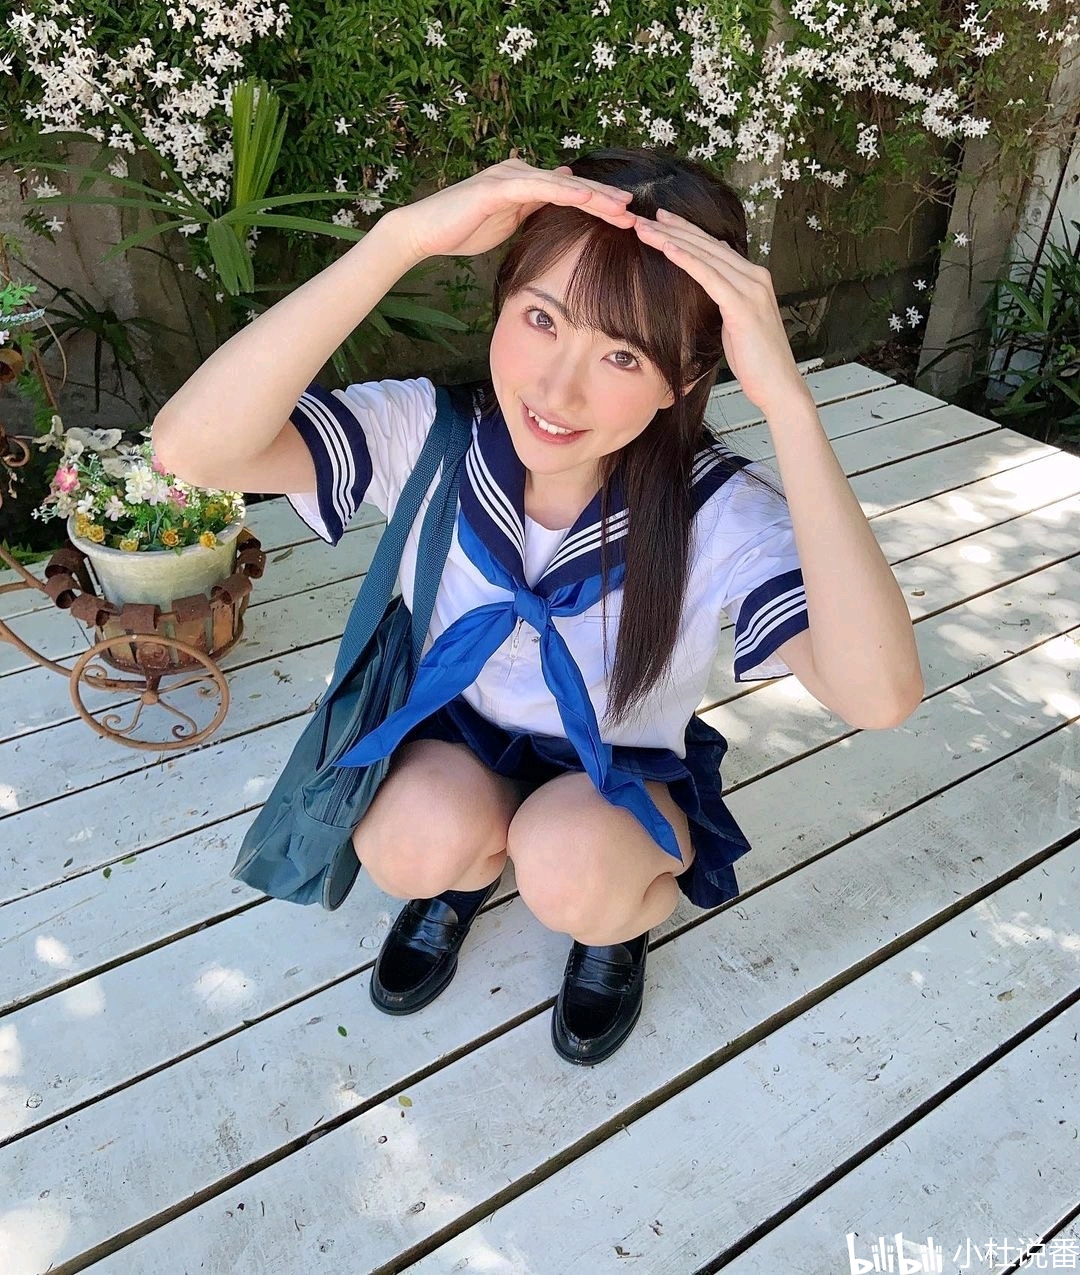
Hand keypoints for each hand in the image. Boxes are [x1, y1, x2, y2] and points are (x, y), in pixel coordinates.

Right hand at [382, 158, 636, 261]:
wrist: (425, 232)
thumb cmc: (462, 230)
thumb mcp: (505, 224)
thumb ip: (530, 213)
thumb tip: (554, 204)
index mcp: (524, 185)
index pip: (569, 195)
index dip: (599, 206)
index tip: (626, 221)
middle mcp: (520, 174)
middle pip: (572, 187)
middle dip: (605, 201)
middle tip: (636, 214)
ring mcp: (509, 177)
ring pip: (561, 185)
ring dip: (593, 196)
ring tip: (621, 208)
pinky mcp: (498, 186)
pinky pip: (538, 188)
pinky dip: (563, 191)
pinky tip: (586, 197)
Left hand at [632, 209, 809, 416]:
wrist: (778, 385)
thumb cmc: (756, 360)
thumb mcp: (737, 322)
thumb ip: (727, 298)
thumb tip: (713, 281)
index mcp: (754, 278)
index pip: (714, 247)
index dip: (687, 231)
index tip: (661, 221)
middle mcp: (755, 276)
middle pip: (708, 245)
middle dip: (674, 229)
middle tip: (644, 218)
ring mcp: (751, 289)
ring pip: (705, 255)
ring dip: (672, 240)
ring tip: (646, 229)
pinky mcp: (742, 306)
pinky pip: (709, 276)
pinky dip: (687, 260)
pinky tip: (668, 248)